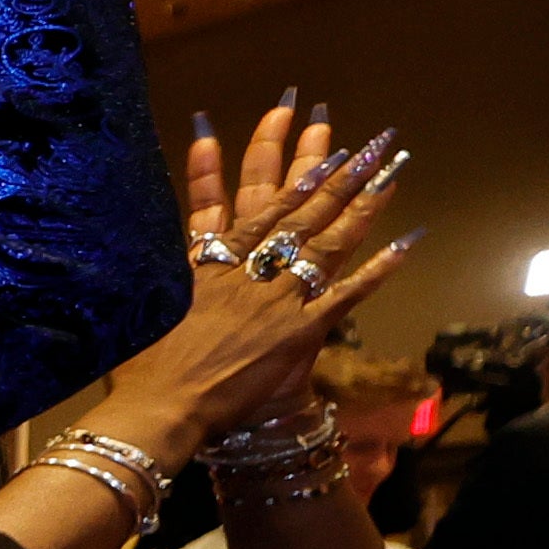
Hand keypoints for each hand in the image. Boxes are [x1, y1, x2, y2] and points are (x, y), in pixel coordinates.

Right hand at [93, 101, 411, 452]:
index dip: (292, 174)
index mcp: (213, 262)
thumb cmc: (142, 361)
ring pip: (328, 242)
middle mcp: (251, 271)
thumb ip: (171, 270)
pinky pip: (347, 295)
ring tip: (389, 172)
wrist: (160, 406)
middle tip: (367, 142)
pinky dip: (378, 269)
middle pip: (299, 213)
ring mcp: (279, 299)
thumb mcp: (149, 302)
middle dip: (334, 174)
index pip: (260, 208)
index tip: (319, 146)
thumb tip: (179, 241)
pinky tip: (406, 242)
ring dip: (360, 204)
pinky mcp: (300, 332)